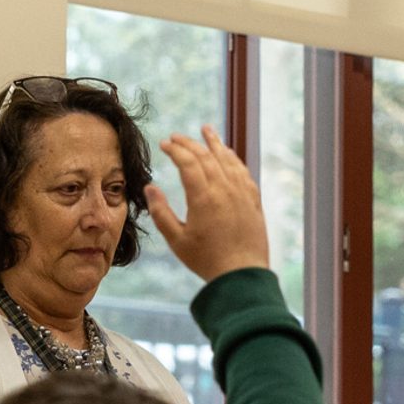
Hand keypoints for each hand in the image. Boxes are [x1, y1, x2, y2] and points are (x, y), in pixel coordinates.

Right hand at [145, 126, 269, 282]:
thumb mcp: (176, 239)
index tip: (164, 143)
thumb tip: (150, 187)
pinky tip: (228, 154)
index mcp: (204, 198)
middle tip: (176, 137)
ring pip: (228, 160)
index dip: (175, 150)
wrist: (242, 273)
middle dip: (190, 143)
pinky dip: (233, 159)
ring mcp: (242, 194)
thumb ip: (161, 212)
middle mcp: (225, 190)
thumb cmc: (206, 259)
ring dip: (215, 143)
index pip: (189, 162)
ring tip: (206, 130)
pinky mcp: (253, 201)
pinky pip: (243, 172)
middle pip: (207, 157)